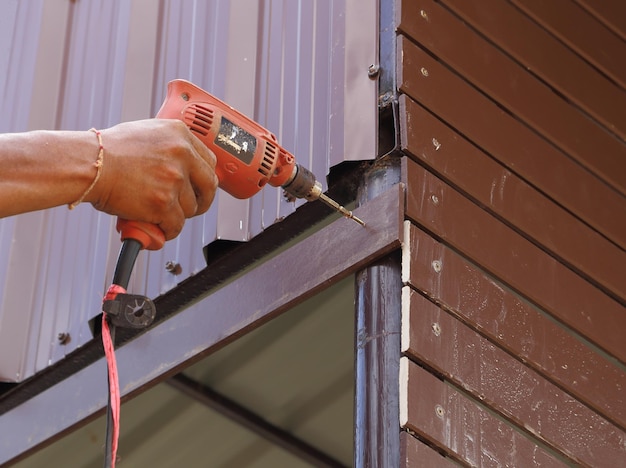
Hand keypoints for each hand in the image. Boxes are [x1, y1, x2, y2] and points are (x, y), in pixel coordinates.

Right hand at [87, 119, 217, 239]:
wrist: (89, 164)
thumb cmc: (109, 151)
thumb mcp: (147, 134)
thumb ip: (170, 147)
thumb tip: (184, 167)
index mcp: (180, 134)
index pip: (209, 162)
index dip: (204, 179)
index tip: (199, 188)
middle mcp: (182, 154)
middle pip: (209, 186)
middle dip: (201, 201)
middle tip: (189, 207)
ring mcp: (174, 179)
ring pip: (191, 208)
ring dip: (177, 215)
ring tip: (157, 212)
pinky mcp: (164, 203)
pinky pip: (176, 225)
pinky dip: (167, 230)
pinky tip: (155, 226)